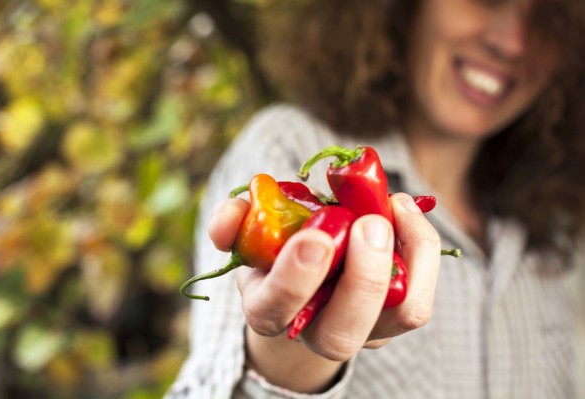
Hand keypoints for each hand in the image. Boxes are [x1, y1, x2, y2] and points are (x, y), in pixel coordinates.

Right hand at [207, 193, 441, 391]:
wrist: (307, 278)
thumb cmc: (278, 253)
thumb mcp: (250, 236)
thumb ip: (232, 221)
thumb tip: (228, 218)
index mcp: (270, 309)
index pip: (276, 308)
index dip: (295, 277)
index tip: (315, 235)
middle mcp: (317, 331)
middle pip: (342, 333)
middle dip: (362, 278)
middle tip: (369, 223)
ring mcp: (363, 329)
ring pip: (400, 315)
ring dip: (408, 257)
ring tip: (395, 205)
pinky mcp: (394, 317)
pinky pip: (421, 294)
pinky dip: (422, 247)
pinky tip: (403, 211)